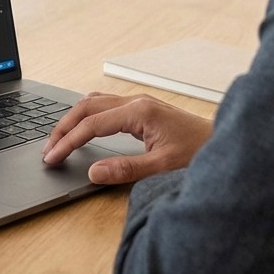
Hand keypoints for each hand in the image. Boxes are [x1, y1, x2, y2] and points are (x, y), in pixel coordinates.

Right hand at [40, 92, 212, 184]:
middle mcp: (136, 101)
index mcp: (139, 111)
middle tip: (48, 149)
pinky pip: (105, 105)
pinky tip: (83, 128)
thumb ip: (126, 169)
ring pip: (94, 102)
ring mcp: (139, 102)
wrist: (225, 143)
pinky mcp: (143, 109)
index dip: (68, 141)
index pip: (91, 124)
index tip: (52, 157)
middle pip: (86, 106)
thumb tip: (93, 172)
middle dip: (63, 127)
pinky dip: (87, 116)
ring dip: (73, 119)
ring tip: (59, 140)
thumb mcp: (162, 167)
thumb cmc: (200, 153)